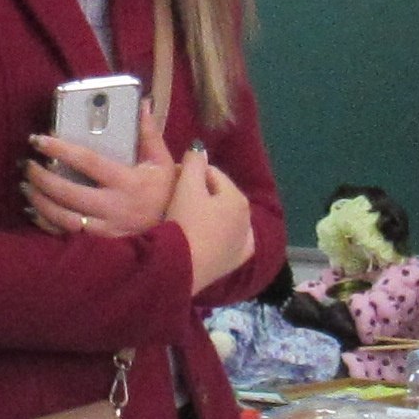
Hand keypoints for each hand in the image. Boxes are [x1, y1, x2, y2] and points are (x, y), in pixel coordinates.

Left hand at [25, 118, 181, 240]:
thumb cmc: (166, 194)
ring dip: (40, 202)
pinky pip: (67, 236)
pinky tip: (35, 211)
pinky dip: (46, 224)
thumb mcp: (162, 162)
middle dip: (42, 178)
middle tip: (27, 165)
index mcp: (128, 183)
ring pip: (63, 218)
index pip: (88, 162)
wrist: (182, 236)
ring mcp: (106, 230)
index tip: (39, 140)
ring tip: (27, 186)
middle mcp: (114, 208)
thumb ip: (149, 133)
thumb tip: (142, 104)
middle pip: (69, 193)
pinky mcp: (100, 245)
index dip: (61, 150)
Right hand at [170, 147, 256, 288]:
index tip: (171, 181)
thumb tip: (200, 149)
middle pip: (220, 195)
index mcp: (237, 198)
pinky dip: (221, 236)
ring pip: (225, 218)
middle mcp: (247, 219)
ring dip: (210, 213)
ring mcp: (244, 242)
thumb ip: (194, 163)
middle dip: (201, 193)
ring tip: (187, 219)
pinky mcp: (235, 262)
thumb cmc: (184, 223)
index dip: (189, 172)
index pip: (212, 173)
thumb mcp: (186, 187)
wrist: (181, 269)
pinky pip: (230, 241)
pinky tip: (210, 237)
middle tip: (176, 200)